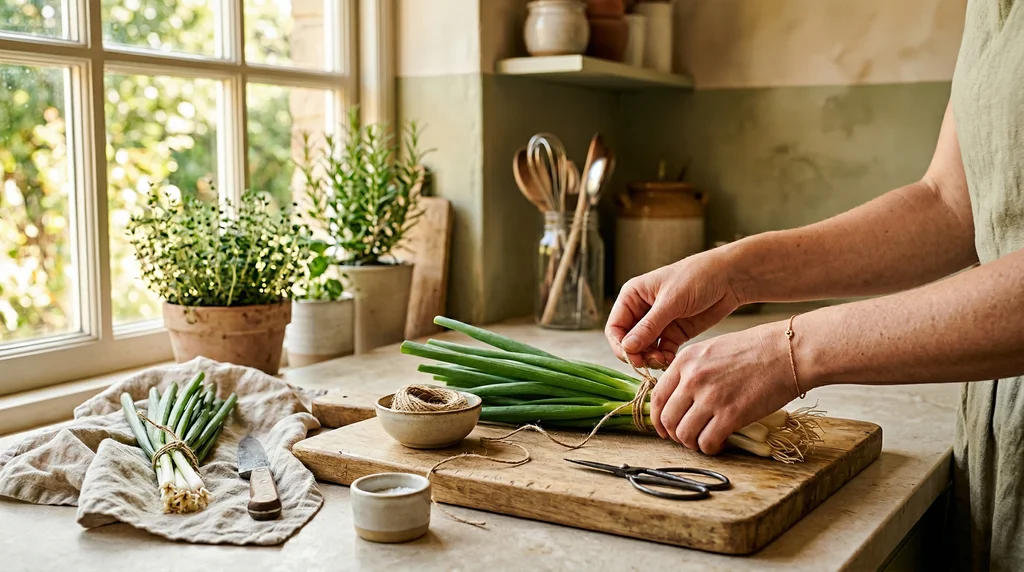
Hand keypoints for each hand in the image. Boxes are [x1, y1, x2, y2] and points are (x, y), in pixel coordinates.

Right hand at [605, 249, 745, 368]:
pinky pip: (661, 351)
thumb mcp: (671, 301)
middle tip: (651, 361)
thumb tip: (627, 347)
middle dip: (636, 354)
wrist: (729, 278)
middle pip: (628, 341)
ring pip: (644, 349)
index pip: (615, 327)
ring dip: (650, 358)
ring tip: (663, 360)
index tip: (632, 358)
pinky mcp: (674, 333)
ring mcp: (658, 323)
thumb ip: (649, 326)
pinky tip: (671, 359)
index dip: (620, 345)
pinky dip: (663, 358)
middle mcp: (641, 311)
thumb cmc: (697, 277)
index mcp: (632, 296)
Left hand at [649, 321, 798, 453]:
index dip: (658, 418)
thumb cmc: (755, 349)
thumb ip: (692, 370)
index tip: (664, 427)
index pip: (657, 396)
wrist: (787, 352)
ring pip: (684, 434)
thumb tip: (680, 396)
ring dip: (691, 443)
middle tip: (685, 438)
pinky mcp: (731, 414)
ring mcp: (711, 397)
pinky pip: (707, 442)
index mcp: (685, 361)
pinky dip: (709, 448)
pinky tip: (719, 444)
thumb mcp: (712, 349)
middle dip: (674, 434)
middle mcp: (693, 379)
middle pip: (667, 418)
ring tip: (703, 441)